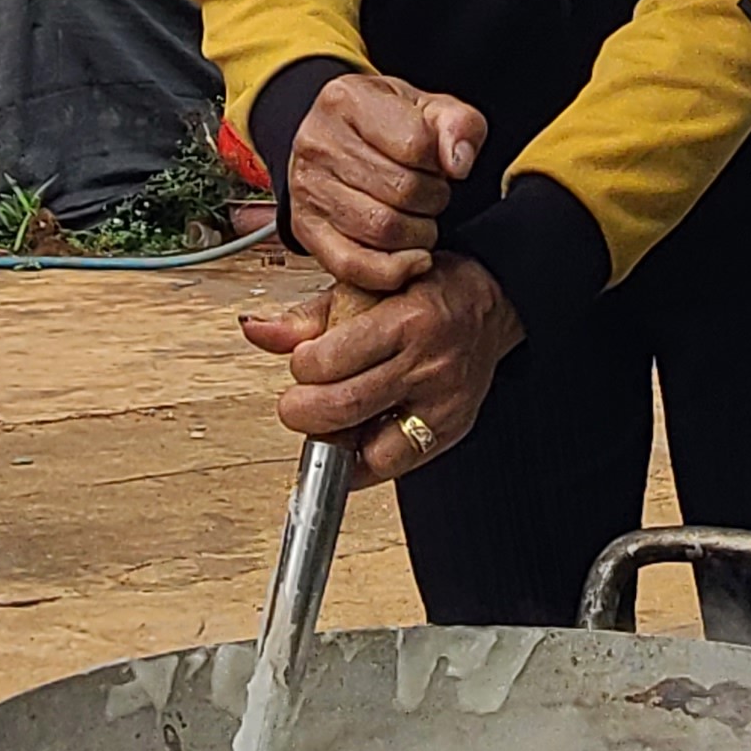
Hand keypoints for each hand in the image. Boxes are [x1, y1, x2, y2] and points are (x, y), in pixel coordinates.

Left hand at [241, 259, 523, 483]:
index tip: (301, 363)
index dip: (302, 367)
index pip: (330, 360)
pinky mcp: (449, 429)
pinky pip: (394, 466)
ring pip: (370, 446)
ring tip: (325, 421)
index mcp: (405, 320)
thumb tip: (257, 332)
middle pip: (343, 406)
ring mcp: (442, 402)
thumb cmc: (428, 290)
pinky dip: (363, 465)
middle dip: (304, 410)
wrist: (494, 302)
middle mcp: (427, 364)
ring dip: (333, 440)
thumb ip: (309, 315)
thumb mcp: (368, 285)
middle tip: (297, 403)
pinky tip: (353, 442)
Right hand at [286, 72, 487, 295]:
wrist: (338, 137)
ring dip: (418, 234)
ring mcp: (308, 189)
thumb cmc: (386, 124)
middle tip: (432, 194)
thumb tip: (458, 163)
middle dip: (433, 200)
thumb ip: (459, 124)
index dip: (440, 163)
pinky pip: (352, 265)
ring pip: (382, 230)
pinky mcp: (306, 229)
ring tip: (419, 218)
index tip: (437, 164)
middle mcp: (318, 143)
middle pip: (401, 190)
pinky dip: (391, 271)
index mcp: (347, 101)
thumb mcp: (429, 107)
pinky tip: (412, 260)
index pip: (414, 144)